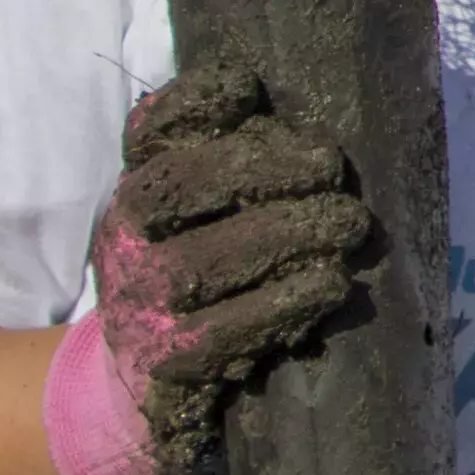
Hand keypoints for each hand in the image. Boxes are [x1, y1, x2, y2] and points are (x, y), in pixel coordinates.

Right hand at [44, 60, 371, 474]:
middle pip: (177, 187)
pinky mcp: (168, 361)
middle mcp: (125, 237)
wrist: (138, 384)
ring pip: (203, 261)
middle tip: (329, 163)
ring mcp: (140, 302)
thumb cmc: (195, 278)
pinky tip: (331, 283)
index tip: (248, 89)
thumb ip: (239, 166)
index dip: (191, 102)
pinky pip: (226, 328)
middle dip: (259, 168)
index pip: (149, 130)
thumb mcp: (199, 217)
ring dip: (284, 234)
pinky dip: (284, 301)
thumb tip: (311, 124)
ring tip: (348, 223)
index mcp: (137, 187)